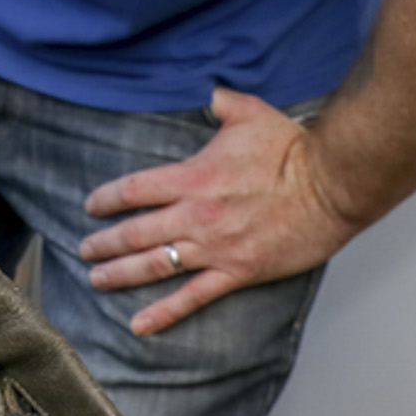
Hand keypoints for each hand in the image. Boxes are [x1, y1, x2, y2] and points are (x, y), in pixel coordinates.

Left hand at [81, 85, 359, 335]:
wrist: (332, 186)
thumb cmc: (292, 149)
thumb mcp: (249, 113)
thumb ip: (221, 102)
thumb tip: (209, 91)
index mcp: (191, 178)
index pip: (133, 191)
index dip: (106, 200)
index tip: (91, 206)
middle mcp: (195, 215)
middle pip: (135, 232)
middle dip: (104, 243)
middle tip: (83, 250)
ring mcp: (214, 248)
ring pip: (154, 265)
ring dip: (120, 274)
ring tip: (96, 279)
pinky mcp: (238, 272)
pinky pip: (193, 298)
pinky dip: (163, 313)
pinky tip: (139, 324)